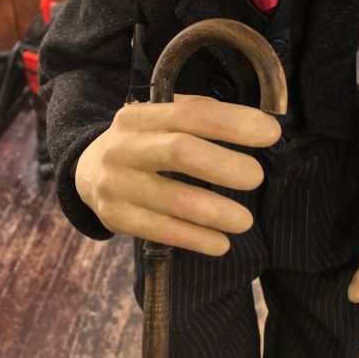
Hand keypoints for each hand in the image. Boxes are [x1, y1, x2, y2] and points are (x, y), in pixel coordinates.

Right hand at [75, 94, 280, 255]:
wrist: (88, 168)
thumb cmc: (145, 140)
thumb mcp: (162, 118)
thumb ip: (201, 116)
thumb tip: (259, 126)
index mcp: (141, 115)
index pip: (191, 113)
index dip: (233, 123)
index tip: (270, 132)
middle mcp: (125, 146)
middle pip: (180, 151)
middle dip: (224, 165)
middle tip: (257, 177)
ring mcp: (116, 183)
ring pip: (172, 199)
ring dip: (215, 211)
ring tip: (246, 221)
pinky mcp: (115, 218)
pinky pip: (161, 231)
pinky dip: (196, 239)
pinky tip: (221, 244)